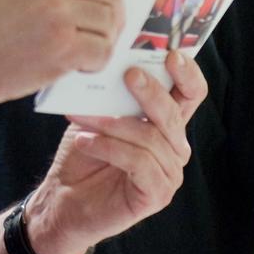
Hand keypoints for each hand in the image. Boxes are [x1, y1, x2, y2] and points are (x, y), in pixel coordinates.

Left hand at [23, 50, 207, 253]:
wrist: (62, 200)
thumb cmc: (83, 153)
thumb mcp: (97, 115)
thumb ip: (112, 94)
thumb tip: (112, 63)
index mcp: (165, 123)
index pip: (191, 94)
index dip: (188, 73)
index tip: (172, 54)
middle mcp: (174, 147)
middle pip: (173, 114)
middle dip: (151, 91)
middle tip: (128, 74)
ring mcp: (169, 173)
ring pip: (151, 138)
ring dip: (113, 123)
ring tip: (81, 118)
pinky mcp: (156, 195)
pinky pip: (139, 162)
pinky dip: (109, 148)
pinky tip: (85, 142)